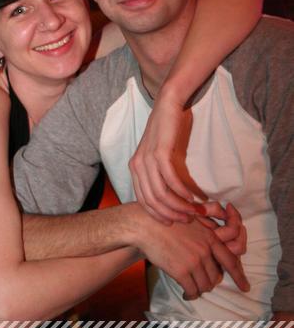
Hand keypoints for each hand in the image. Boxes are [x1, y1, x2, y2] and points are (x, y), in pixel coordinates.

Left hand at [129, 94, 199, 224]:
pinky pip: (170, 180)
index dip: (158, 215)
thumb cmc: (166, 131)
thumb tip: (170, 198)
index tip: (173, 222)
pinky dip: (182, 192)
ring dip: (179, 207)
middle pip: (151, 201)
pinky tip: (193, 198)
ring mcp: (147, 159)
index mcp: (134, 168)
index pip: (143, 201)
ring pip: (161, 194)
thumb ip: (158, 174)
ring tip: (193, 212)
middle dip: (170, 215)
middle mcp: (137, 166)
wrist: (167, 105)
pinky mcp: (160, 153)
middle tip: (187, 221)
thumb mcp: (157, 155)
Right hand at [137, 205, 249, 299]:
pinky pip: (192, 290)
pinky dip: (191, 294)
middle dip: (210, 281)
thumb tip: (215, 244)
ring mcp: (193, 261)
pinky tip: (186, 292)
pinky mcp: (181, 271)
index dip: (239, 276)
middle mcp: (204, 250)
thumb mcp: (192, 219)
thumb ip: (206, 231)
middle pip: (216, 276)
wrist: (146, 225)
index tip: (245, 287)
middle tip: (201, 281)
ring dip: (200, 288)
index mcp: (209, 237)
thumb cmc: (167, 221)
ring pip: (205, 285)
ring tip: (193, 287)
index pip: (230, 260)